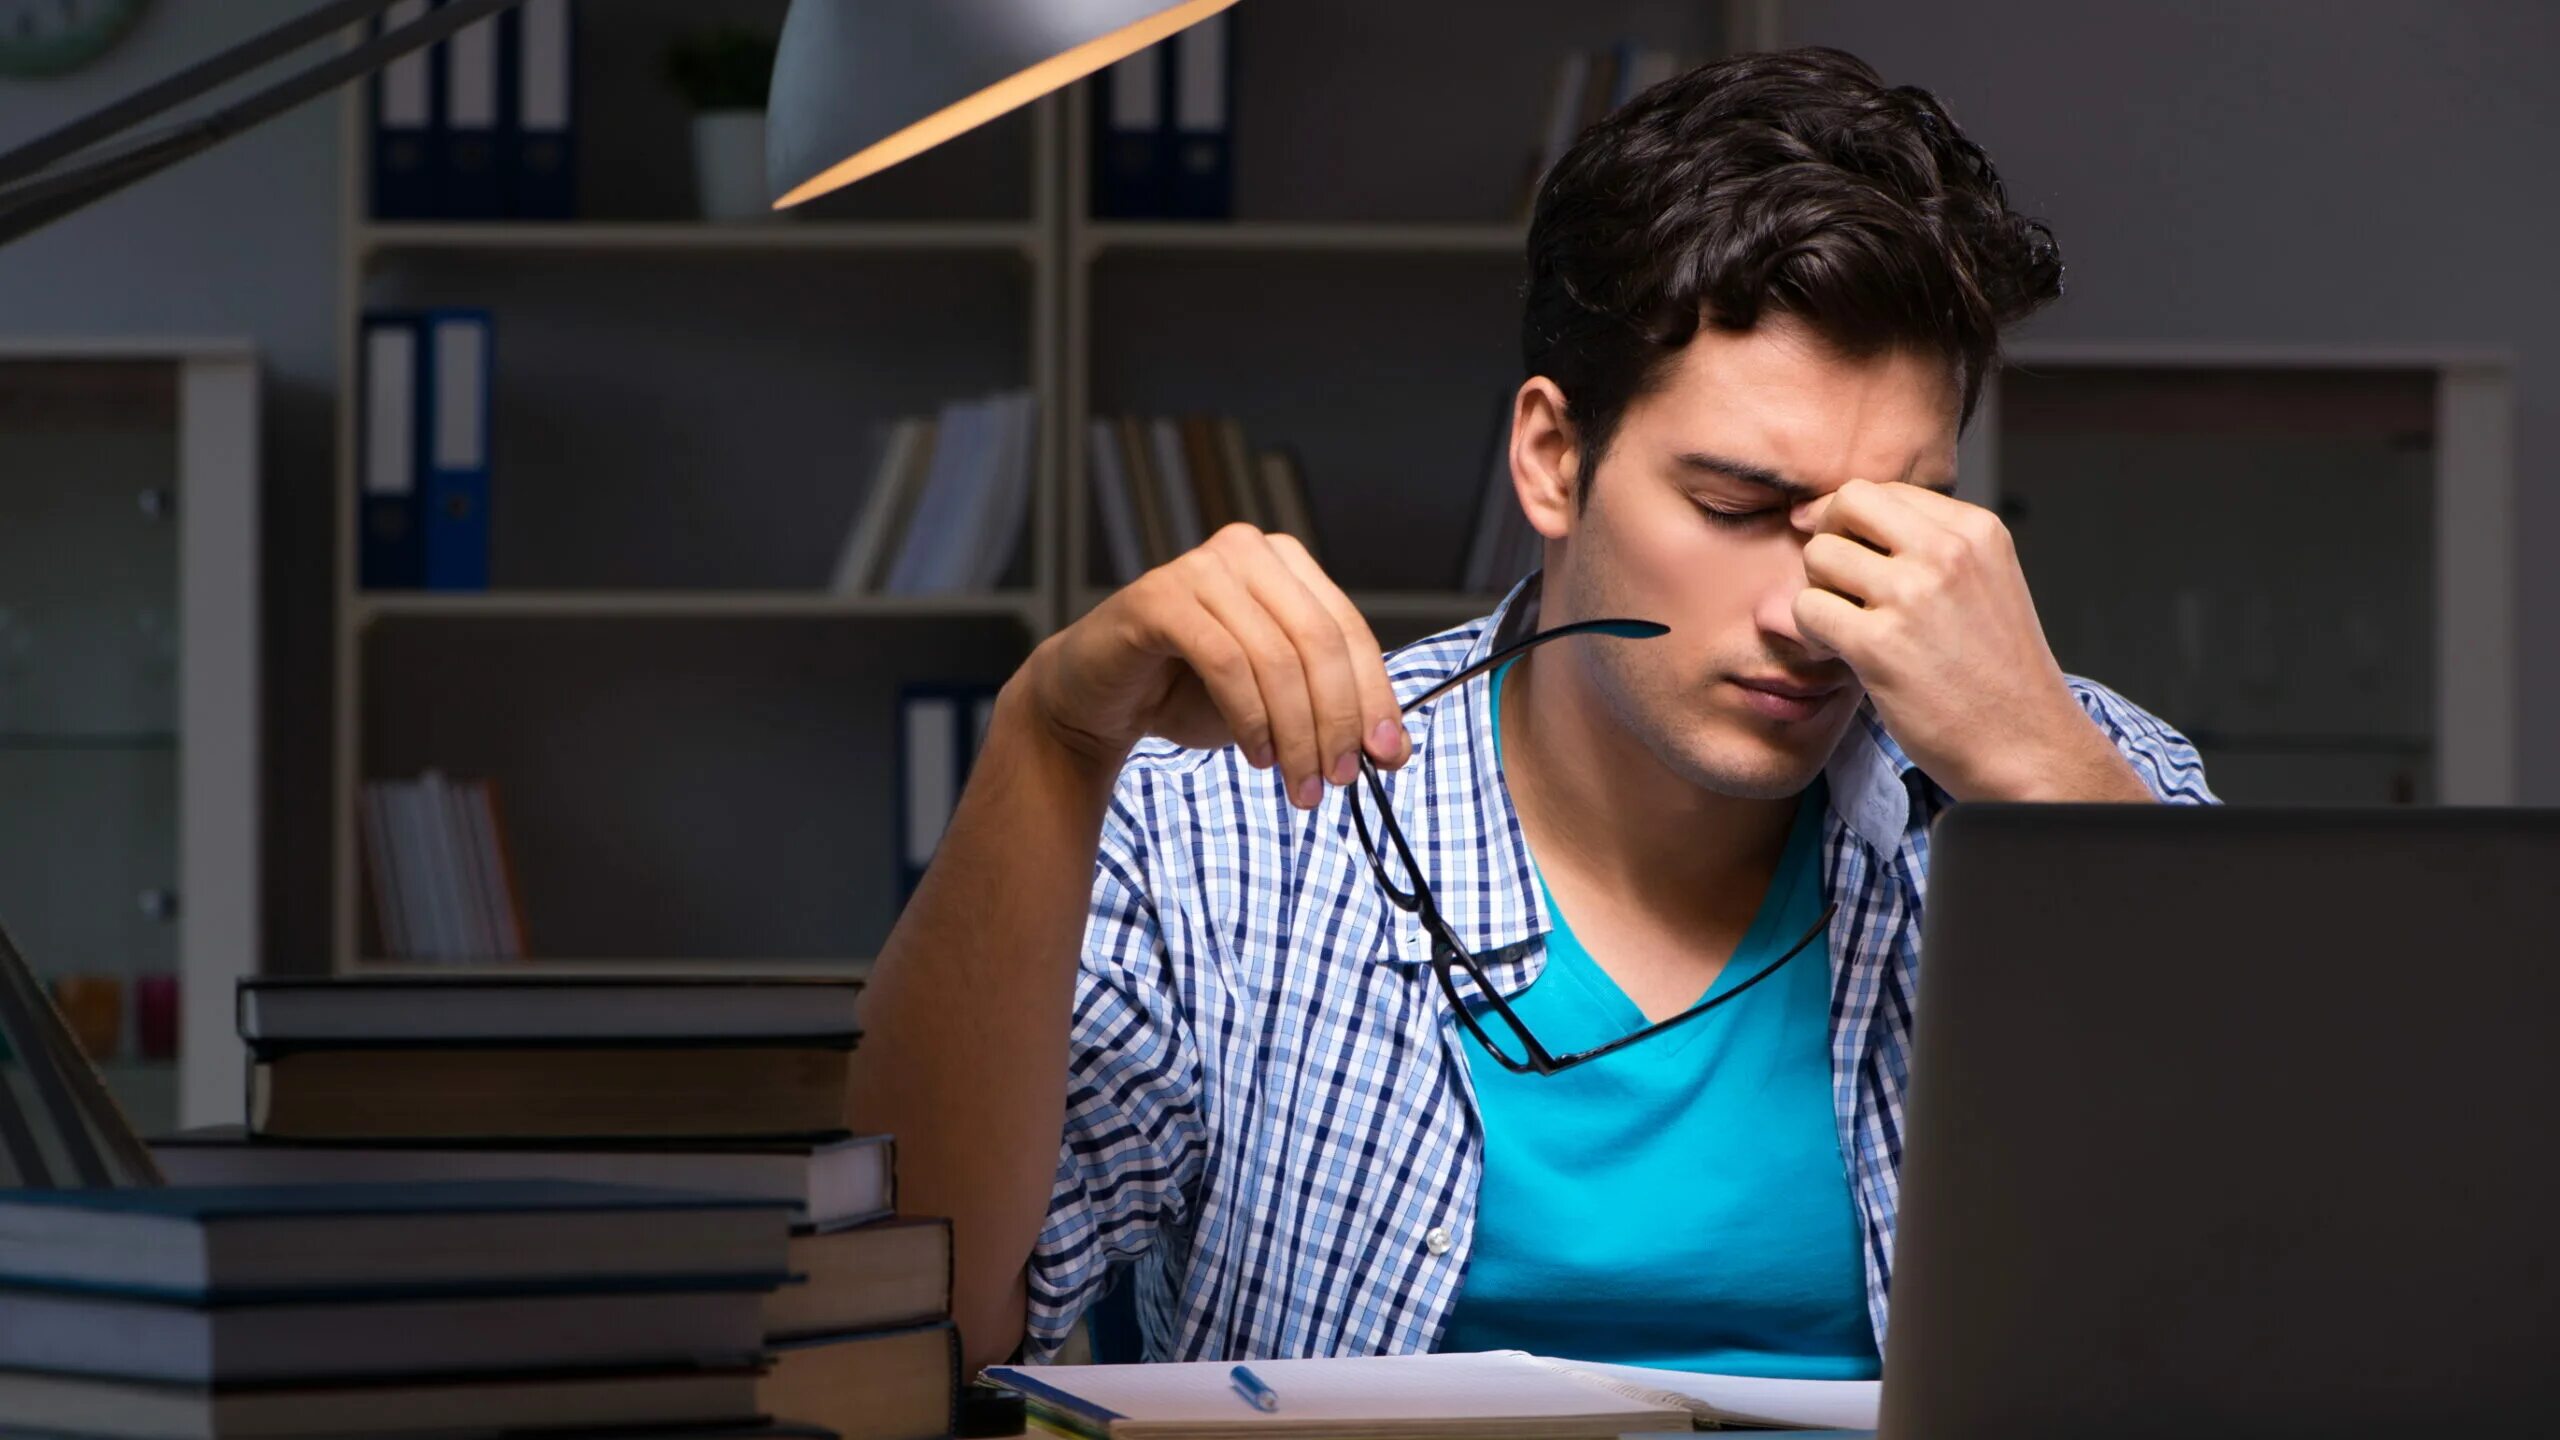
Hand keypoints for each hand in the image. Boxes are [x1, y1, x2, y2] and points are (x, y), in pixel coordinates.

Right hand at [1022, 525, 1411, 807]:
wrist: (1096, 698)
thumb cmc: (1189, 693)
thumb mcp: (1275, 703)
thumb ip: (1328, 710)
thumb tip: (1393, 748)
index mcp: (1286, 563)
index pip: (1350, 630)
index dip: (1375, 696)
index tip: (1389, 756)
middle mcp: (1247, 551)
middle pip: (1320, 642)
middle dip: (1336, 721)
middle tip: (1337, 781)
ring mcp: (1201, 568)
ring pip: (1277, 658)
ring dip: (1296, 733)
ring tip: (1299, 785)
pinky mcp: (1158, 597)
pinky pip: (1226, 662)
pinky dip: (1250, 718)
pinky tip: (1257, 756)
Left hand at [1790, 479, 2141, 801]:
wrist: (2027, 744)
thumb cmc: (1998, 674)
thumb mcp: (1985, 584)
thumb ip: (1930, 547)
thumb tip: (1844, 517)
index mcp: (1977, 531)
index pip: (1884, 491)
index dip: (1850, 519)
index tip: (1843, 547)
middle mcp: (1947, 552)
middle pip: (1846, 504)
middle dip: (1829, 538)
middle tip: (1838, 583)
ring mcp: (1913, 596)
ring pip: (1819, 555)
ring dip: (1820, 590)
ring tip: (1847, 624)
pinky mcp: (1880, 644)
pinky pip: (1807, 609)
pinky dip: (1812, 631)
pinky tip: (1840, 651)